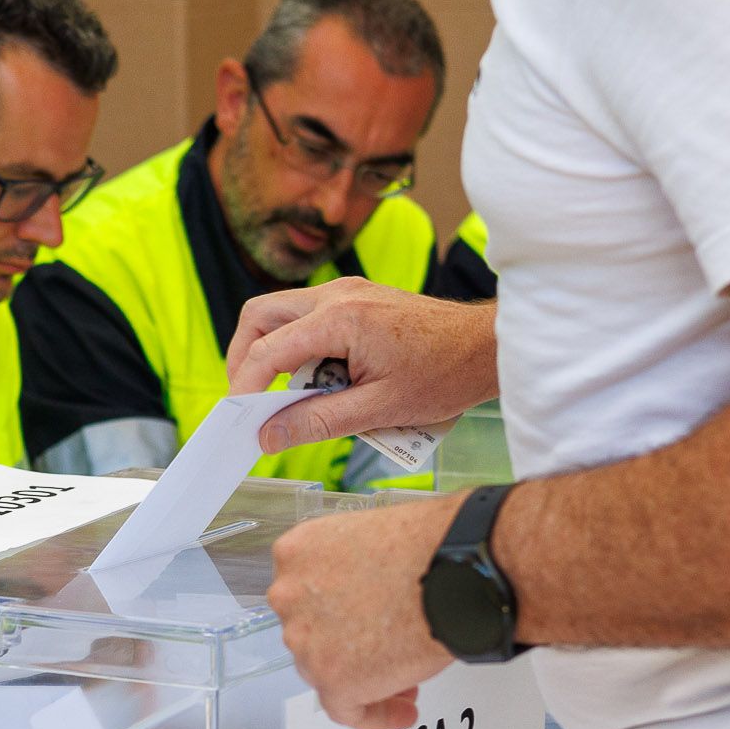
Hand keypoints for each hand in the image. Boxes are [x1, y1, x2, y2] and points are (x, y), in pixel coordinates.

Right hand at [225, 280, 497, 453]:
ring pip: (280, 314)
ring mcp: (346, 292)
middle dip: (244, 359)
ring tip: (289, 395)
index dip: (246, 387)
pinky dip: (299, 347)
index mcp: (339, 319)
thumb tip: (270, 436)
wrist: (488, 347)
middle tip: (249, 400)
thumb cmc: (446, 374)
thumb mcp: (379, 409)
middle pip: (259, 317)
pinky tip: (319, 380)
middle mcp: (336, 295)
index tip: (241, 420)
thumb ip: (318, 422)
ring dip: (273, 353)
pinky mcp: (356, 298)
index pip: (266, 351)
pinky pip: (308, 317)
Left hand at [266, 493, 461, 728]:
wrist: (455, 571)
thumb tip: (370, 596)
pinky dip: (375, 714)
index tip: (356, 621)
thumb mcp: (370, 537)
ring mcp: (306, 641)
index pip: (305, 594)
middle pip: (313, 633)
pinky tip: (401, 710)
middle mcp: (290, 597)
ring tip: (404, 680)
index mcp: (296, 554)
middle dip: (348, 646)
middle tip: (383, 651)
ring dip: (363, 678)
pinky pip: (347, 711)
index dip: (334, 612)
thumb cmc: (430, 546)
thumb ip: (353, 570)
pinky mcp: (332, 680)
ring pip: (326, 672)